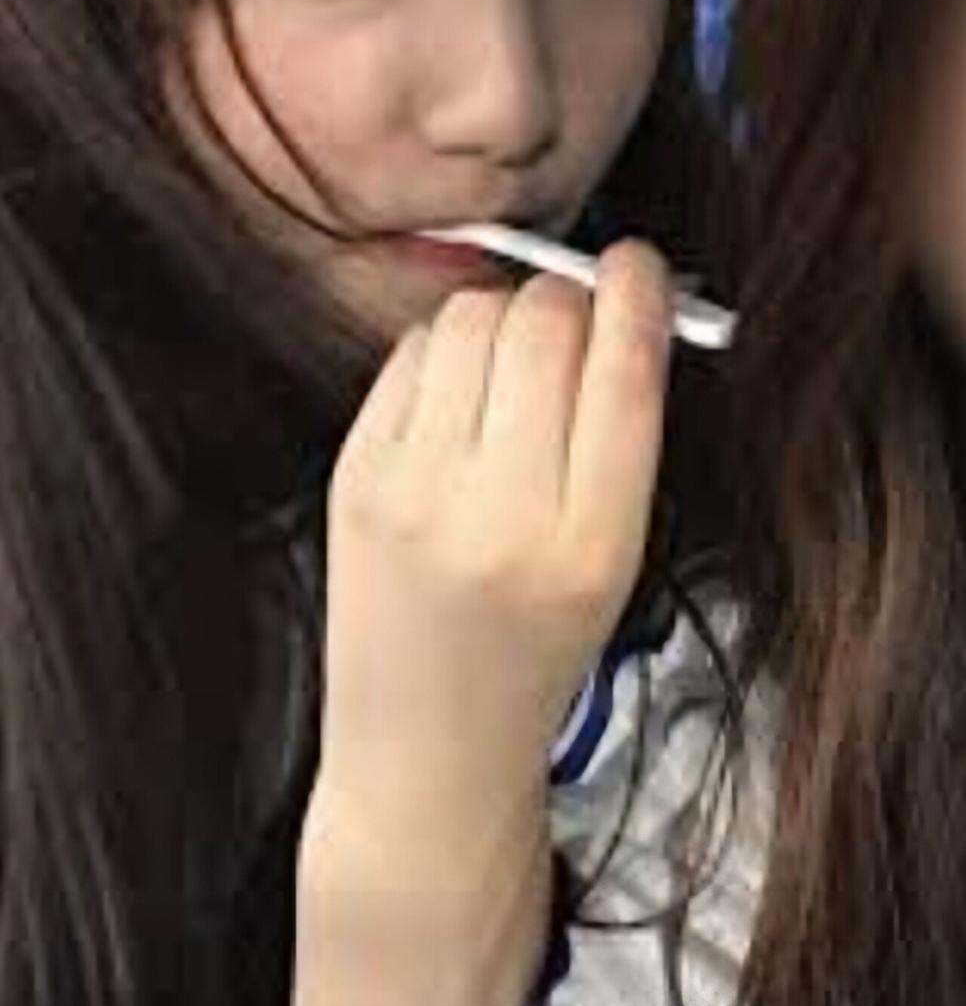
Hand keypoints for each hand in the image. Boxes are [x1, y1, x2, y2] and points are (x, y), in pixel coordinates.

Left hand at [313, 241, 671, 861]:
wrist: (426, 740)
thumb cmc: (534, 649)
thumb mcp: (615, 564)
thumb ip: (623, 440)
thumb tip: (623, 304)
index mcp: (590, 547)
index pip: (624, 374)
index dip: (637, 294)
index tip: (640, 264)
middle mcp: (498, 516)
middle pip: (544, 326)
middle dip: (570, 298)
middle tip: (577, 314)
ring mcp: (414, 492)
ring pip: (471, 319)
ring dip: (505, 314)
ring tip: (515, 362)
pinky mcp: (355, 475)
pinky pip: (411, 352)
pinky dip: (446, 347)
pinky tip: (461, 393)